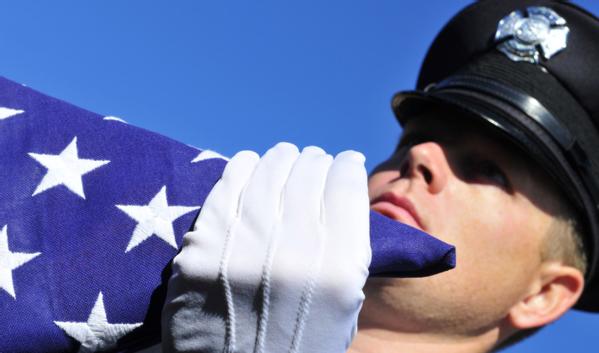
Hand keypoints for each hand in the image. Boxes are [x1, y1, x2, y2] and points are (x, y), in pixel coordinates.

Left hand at [162, 142, 370, 352]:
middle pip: (308, 173)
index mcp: (339, 267)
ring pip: (269, 171)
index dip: (348, 166)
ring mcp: (245, 245)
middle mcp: (295, 250)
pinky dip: (244, 167)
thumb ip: (346, 250)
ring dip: (281, 159)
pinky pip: (228, 186)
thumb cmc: (297, 346)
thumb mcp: (344, 306)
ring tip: (285, 158)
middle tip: (313, 162)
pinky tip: (251, 164)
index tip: (345, 162)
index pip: (346, 187)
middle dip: (315, 162)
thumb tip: (341, 194)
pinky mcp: (204, 247)